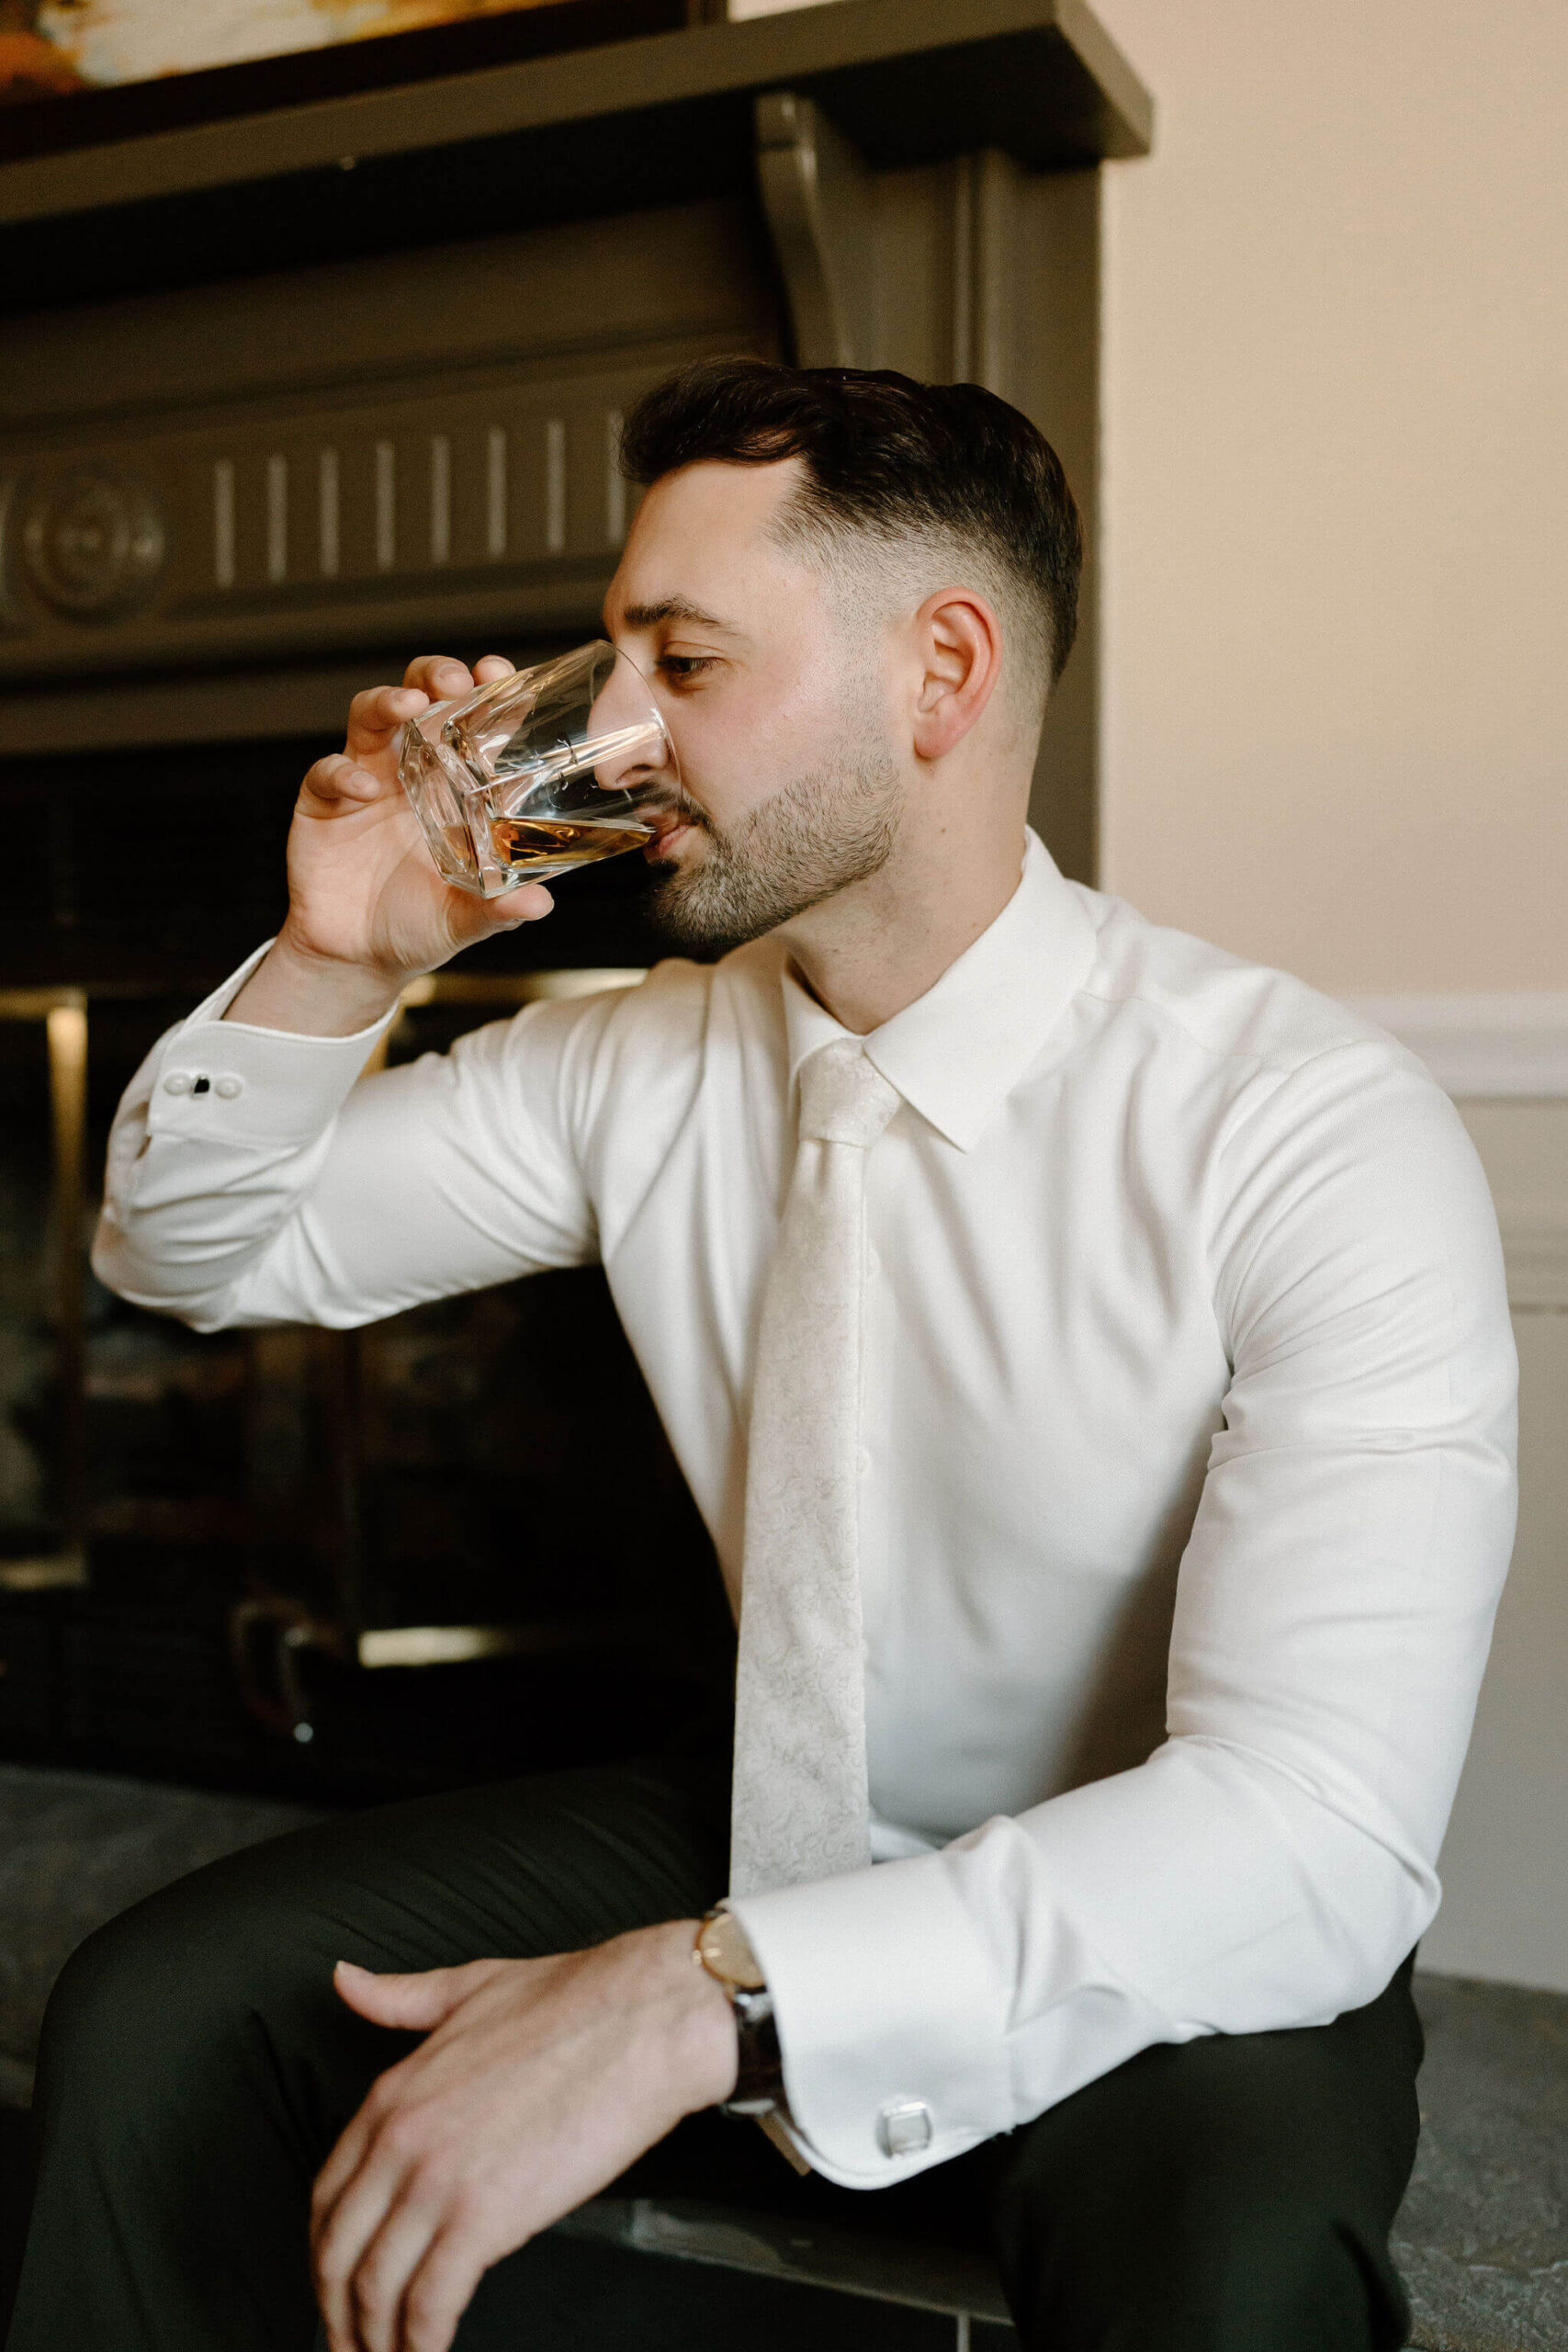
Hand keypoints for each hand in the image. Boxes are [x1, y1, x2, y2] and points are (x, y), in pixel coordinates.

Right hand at [228, 655, 553, 1033]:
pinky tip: (364, 788)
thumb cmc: (420, 925)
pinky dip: (343, 773)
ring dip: (386, 703)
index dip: (484, 690)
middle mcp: (408, 770)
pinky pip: (327, 773)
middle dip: (432, 676)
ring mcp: (362, 780)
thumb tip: (540, 904)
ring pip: (367, 717)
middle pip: (416, 696)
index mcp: (451, 784)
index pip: (469, 720)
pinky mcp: (321, 804)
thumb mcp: (467, 918)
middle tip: (454, 680)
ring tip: (407, 705)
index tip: (499, 672)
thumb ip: (500, 909)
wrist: (359, 959)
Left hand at [311, 1922, 737, 2351]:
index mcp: (394, 2093)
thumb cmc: (573, 2001)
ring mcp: (439, 2181)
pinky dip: (420, 2344)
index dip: (327, 2250)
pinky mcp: (485, 2218)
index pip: (330, 2193)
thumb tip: (345, 1982)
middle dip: (337, 2309)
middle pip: (338, 2251)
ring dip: (373, 2339)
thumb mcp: (466, 1988)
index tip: (338, 2279)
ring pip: (376, 2287)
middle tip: (352, 2341)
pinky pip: (430, 2303)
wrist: (642, 2017)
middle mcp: (401, 2140)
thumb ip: (399, 1998)